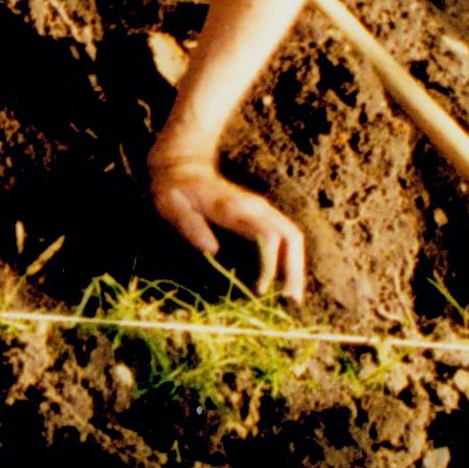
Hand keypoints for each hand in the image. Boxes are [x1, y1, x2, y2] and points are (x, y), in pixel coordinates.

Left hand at [151, 164, 306, 302]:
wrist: (185, 167)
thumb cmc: (175, 190)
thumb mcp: (171, 205)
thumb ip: (189, 225)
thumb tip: (212, 250)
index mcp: (234, 207)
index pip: (267, 234)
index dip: (270, 263)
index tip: (261, 289)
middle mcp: (255, 207)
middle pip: (290, 236)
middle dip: (294, 268)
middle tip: (290, 300)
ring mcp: (261, 210)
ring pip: (292, 236)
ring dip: (297, 267)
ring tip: (293, 298)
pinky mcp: (262, 216)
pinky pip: (285, 237)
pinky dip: (290, 260)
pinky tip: (286, 282)